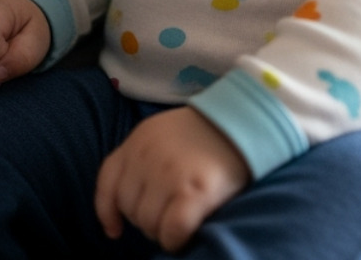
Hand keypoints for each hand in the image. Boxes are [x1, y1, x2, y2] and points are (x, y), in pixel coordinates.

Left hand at [96, 107, 249, 251]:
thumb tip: (123, 206)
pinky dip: (176, 240)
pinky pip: (171, 231)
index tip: (115, 229)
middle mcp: (148, 156)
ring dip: (162, 230)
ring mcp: (170, 174)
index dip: (107, 211)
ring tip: (182, 220)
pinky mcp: (195, 191)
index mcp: (140, 138)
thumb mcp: (168, 132)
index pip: (107, 181)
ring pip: (148, 223)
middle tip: (170, 214)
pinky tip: (187, 234)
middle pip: (129, 207)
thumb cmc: (213, 132)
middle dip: (146, 218)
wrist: (253, 119)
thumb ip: (145, 157)